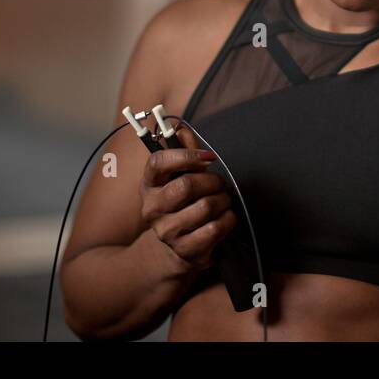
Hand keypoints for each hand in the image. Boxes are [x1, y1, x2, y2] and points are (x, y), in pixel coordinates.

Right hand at [138, 126, 237, 269]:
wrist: (174, 249)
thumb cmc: (181, 205)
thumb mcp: (178, 176)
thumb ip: (184, 151)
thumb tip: (180, 129)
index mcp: (149, 185)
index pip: (158, 162)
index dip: (186, 155)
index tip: (208, 157)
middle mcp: (153, 208)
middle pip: (187, 185)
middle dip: (213, 181)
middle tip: (219, 184)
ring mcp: (167, 232)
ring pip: (205, 207)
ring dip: (223, 200)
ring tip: (223, 200)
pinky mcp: (184, 250)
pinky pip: (215, 228)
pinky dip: (228, 219)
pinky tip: (224, 217)